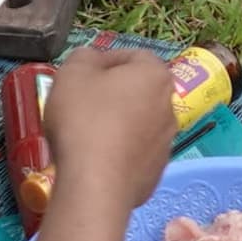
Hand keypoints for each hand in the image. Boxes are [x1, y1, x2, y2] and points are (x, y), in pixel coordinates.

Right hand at [37, 38, 181, 222]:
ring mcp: (166, 143)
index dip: (104, 61)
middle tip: (80, 104)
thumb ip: (84, 57)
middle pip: (137, 92)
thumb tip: (93, 62)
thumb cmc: (84, 118)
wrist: (95, 184)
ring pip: (137, 124)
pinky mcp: (156, 173)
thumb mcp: (72, 72)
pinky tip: (94, 160)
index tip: (81, 76)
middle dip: (111, 94)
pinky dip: (117, 152)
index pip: (133, 56)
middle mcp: (169, 107)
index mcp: (155, 76)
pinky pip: (134, 154)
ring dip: (116, 124)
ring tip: (84, 134)